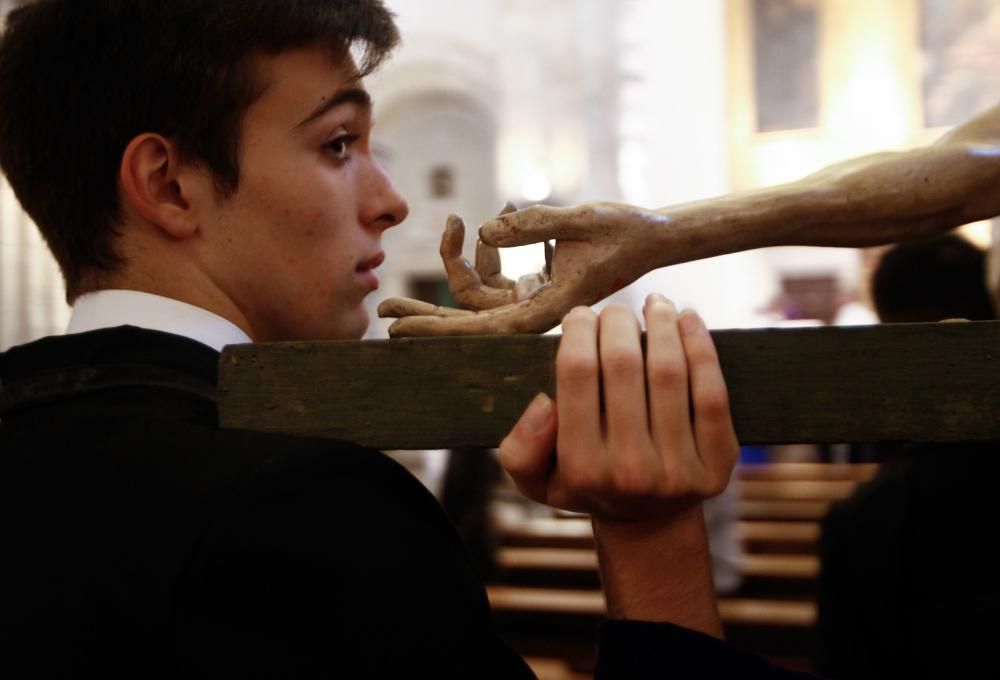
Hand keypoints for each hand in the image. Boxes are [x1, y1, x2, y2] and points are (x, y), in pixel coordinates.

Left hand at [378, 202, 664, 335]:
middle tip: (383, 307)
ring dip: (460, 260)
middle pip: (468, 318)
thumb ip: (533, 224)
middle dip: (426, 313)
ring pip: (479, 293)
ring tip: (451, 222)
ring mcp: (533, 298)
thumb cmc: (626, 230)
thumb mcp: (581, 218)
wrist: (654, 235)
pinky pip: (496, 274)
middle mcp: (535, 311)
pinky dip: (490, 248)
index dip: (439, 330)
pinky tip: (502, 214)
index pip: (482, 327)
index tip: (400, 329)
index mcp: (547, 309)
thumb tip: (483, 231)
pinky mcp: (536, 284)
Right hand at [497, 295, 738, 520]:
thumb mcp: (535, 479)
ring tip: (654, 304)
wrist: (648, 523)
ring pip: (669, 372)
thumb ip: (520, 447)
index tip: (580, 315)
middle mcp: (630, 470)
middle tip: (614, 310)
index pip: (577, 374)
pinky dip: (701, 347)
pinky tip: (687, 320)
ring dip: (661, 324)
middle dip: (617, 321)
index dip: (578, 331)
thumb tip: (543, 403)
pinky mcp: (718, 462)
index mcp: (581, 467)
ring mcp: (678, 468)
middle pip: (623, 365)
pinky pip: (712, 393)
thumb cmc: (585, 484)